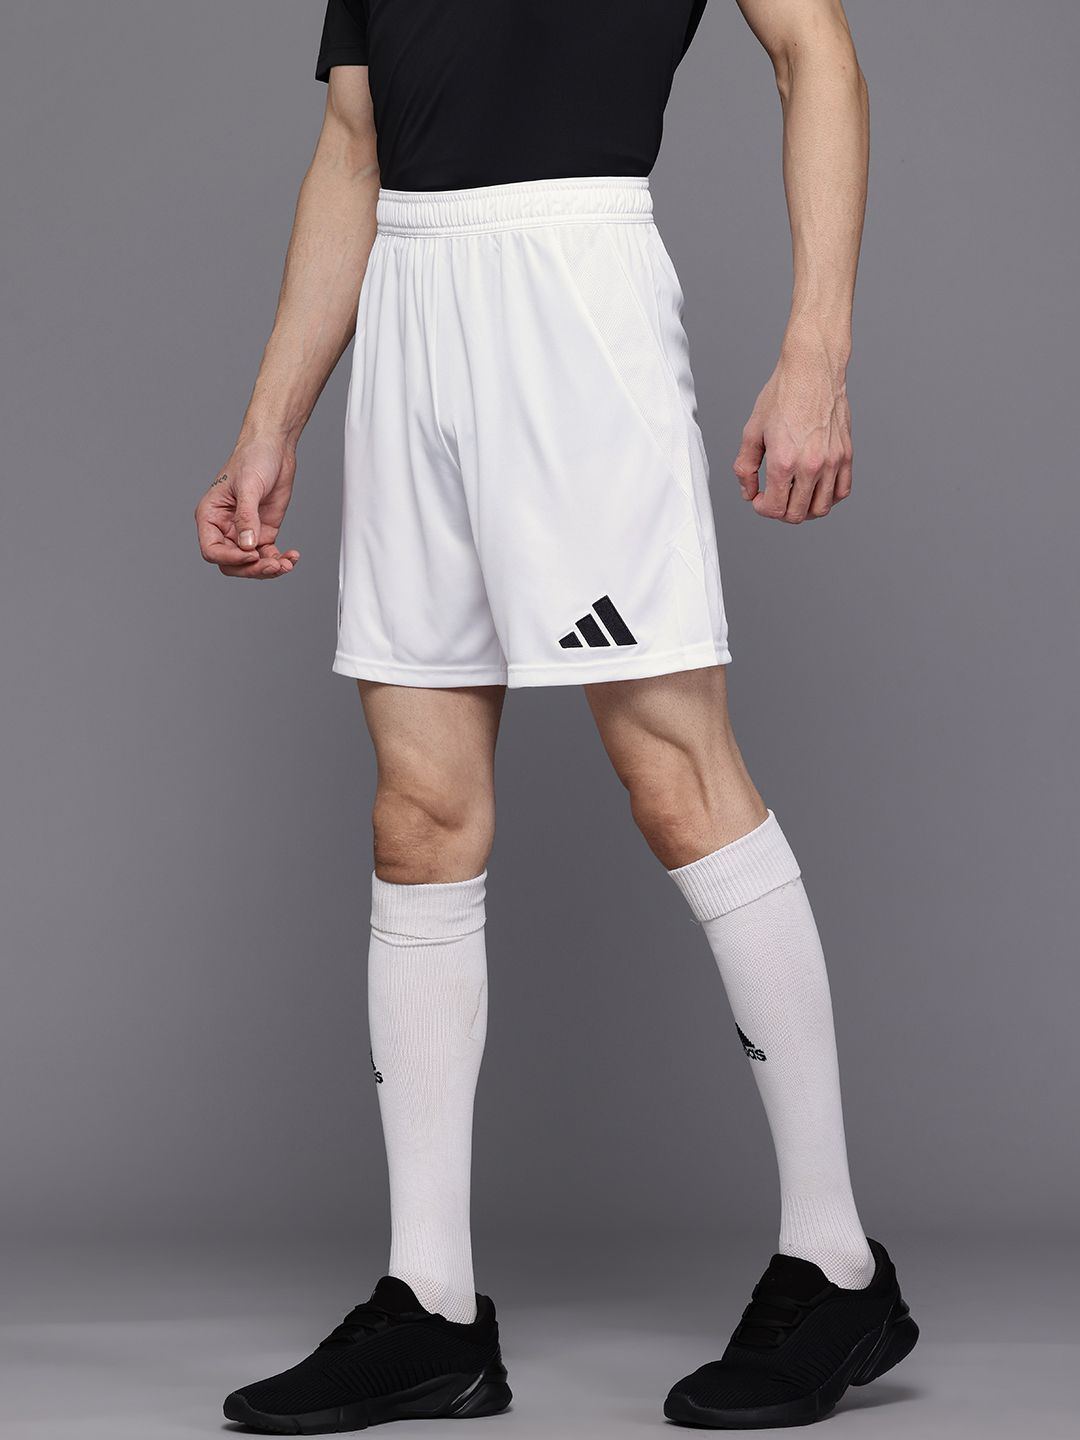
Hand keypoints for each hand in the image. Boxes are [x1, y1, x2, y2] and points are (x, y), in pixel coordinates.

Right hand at [195, 435, 299, 577]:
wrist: (274, 449)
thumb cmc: (252, 458)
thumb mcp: (248, 487)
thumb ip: (246, 517)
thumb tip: (247, 545)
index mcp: (211, 517)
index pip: (212, 550)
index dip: (230, 558)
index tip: (250, 554)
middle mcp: (225, 528)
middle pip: (232, 563)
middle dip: (252, 569)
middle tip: (272, 565)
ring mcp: (245, 532)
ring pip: (251, 564)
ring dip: (268, 569)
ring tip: (286, 565)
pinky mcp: (264, 532)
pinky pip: (268, 555)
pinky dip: (280, 561)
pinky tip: (292, 558)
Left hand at [733, 332, 853, 523]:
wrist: (812, 370)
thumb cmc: (782, 395)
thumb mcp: (751, 431)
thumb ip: (745, 467)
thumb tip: (749, 492)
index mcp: (784, 461)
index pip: (774, 508)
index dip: (762, 509)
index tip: (759, 498)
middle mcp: (810, 465)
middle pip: (797, 514)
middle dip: (781, 511)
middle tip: (774, 497)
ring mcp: (832, 461)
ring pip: (821, 508)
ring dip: (804, 508)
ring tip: (794, 494)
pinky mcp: (846, 455)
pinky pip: (842, 491)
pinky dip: (828, 497)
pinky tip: (815, 487)